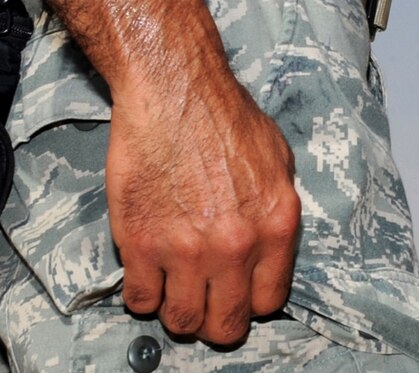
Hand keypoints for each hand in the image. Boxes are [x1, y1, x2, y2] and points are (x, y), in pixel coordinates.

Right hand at [108, 69, 299, 344]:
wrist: (175, 93)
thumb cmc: (225, 118)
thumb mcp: (278, 162)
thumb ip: (276, 211)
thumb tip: (269, 246)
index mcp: (276, 226)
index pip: (269, 301)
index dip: (251, 303)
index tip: (239, 296)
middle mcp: (236, 246)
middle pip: (225, 324)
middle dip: (217, 322)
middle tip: (206, 306)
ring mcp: (186, 250)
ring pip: (182, 319)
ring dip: (178, 310)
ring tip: (176, 289)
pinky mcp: (141, 245)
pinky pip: (140, 300)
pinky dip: (144, 295)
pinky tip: (149, 274)